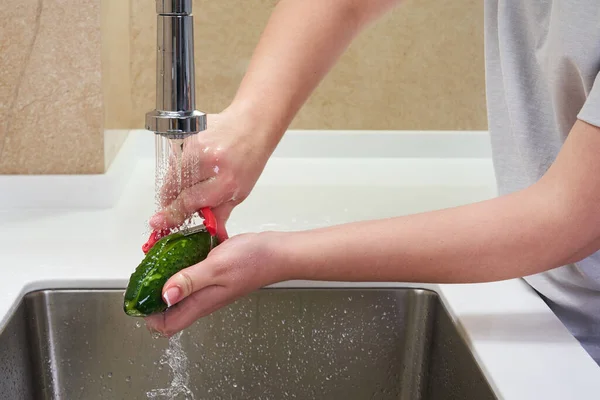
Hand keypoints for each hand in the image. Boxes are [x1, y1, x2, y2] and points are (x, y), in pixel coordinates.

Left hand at [144, 231, 286, 335]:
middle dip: (153, 296)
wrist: (279, 253)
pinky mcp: (216, 274)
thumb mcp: (216, 267)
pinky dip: (183, 267)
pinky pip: (192, 276)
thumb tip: (164, 295)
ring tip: (158, 262)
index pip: (167, 325)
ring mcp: (211, 286)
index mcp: (202, 301)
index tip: (139, 297)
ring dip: (167, 280)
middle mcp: (204, 298)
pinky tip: (182, 251)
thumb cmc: (254, 260)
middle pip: (170, 309)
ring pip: (180, 291)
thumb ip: (189, 280)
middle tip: (145, 277)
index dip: (149, 316)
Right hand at [149, 108, 272, 239]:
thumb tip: (210, 234)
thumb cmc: (248, 160)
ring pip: (171, 173)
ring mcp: (196, 145)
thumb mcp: (240, 193)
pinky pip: (174, 158)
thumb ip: (220, 214)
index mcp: (226, 180)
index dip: (172, 214)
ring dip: (174, 184)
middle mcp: (209, 162)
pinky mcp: (187, 135)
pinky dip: (178, 167)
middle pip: (174, 188)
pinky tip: (192, 166)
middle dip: (170, 201)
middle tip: (171, 207)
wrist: (250, 126)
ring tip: (190, 183)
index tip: (157, 223)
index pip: (190, 202)